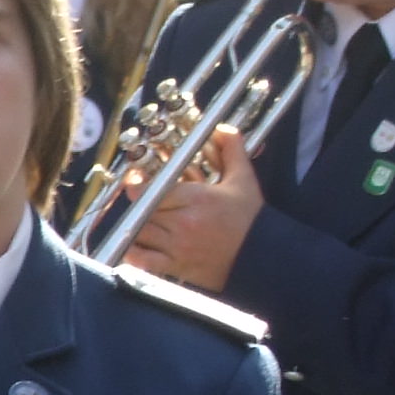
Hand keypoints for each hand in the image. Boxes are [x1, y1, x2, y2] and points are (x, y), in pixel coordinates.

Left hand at [119, 131, 259, 290]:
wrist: (262, 256)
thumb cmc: (251, 219)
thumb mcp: (243, 179)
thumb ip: (232, 149)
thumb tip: (223, 128)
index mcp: (197, 199)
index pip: (152, 190)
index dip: (137, 185)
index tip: (135, 180)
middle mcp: (183, 224)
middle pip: (143, 211)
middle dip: (138, 203)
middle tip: (140, 198)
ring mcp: (178, 247)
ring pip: (139, 234)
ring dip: (135, 225)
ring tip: (137, 219)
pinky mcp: (177, 267)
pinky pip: (144, 262)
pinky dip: (133, 255)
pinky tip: (132, 246)